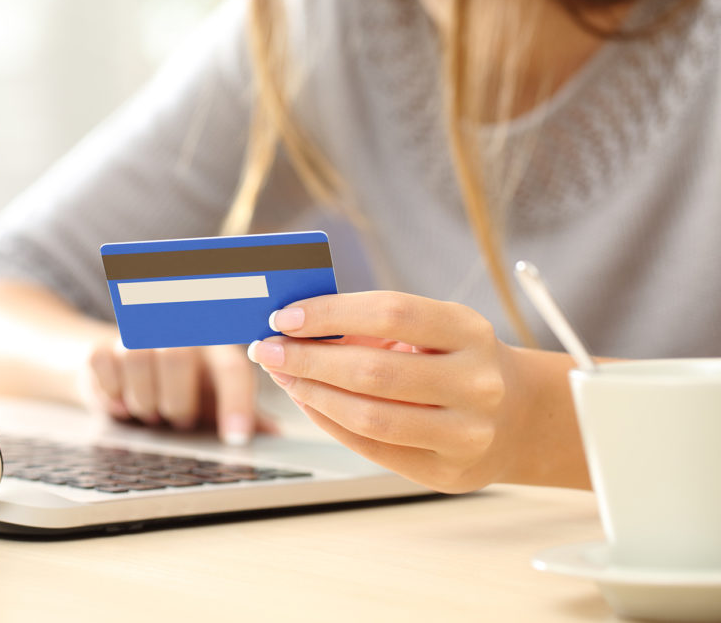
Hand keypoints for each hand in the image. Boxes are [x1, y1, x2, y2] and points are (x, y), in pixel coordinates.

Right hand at [82, 337, 276, 444]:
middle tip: (179, 420)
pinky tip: (120, 402)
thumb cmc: (179, 384)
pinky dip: (112, 392)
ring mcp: (136, 334)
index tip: (236, 439)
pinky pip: (103, 363)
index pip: (232, 368)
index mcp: (213, 344)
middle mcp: (175, 331)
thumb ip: (241, 411)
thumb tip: (277, 435)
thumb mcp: (211, 396)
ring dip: (144, 400)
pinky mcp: (101, 344)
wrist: (120, 364)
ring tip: (151, 412)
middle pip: (177, 357)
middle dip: (178, 403)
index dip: (236, 403)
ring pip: (138, 358)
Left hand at [246, 291, 528, 492]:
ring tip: (283, 376)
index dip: (332, 313)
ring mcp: (466, 433)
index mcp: (470, 332)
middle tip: (267, 348)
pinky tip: (308, 402)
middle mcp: (476, 383)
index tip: (285, 315)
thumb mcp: (432, 329)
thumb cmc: (454, 360)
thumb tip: (294, 324)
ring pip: (369, 416)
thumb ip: (372, 324)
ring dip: (312, 394)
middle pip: (374, 370)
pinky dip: (329, 422)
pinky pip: (372, 448)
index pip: (392, 313)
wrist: (517, 417)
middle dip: (308, 359)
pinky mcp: (446, 472)